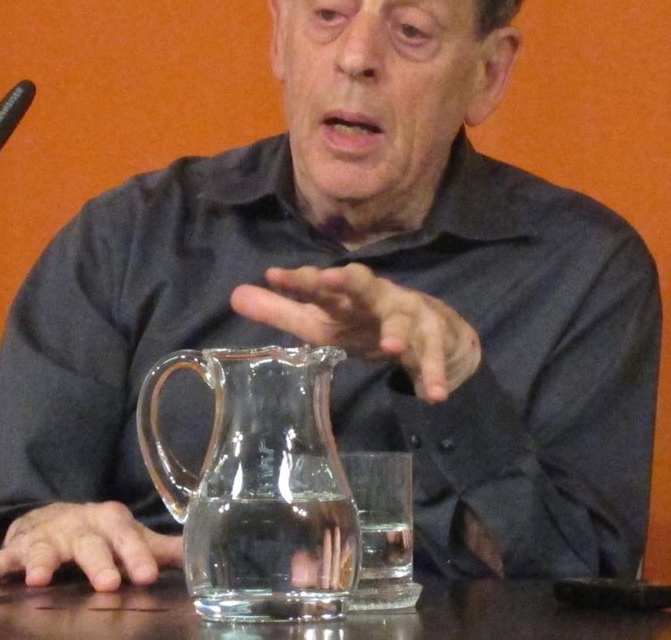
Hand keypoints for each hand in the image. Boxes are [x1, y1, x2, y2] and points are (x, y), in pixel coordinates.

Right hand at [0, 502, 182, 590]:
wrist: (55, 517)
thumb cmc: (103, 534)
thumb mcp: (131, 538)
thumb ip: (161, 550)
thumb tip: (200, 556)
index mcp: (111, 521)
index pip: (128, 536)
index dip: (137, 555)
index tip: (146, 576)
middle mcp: (80, 525)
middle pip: (91, 544)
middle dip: (98, 563)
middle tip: (107, 584)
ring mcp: (48, 535)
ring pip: (46, 548)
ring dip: (42, 563)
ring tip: (39, 580)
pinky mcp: (20, 546)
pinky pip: (6, 556)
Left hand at [230, 263, 479, 402]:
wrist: (432, 330)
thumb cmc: (364, 323)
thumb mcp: (321, 321)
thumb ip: (282, 310)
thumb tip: (235, 295)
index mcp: (344, 295)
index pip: (318, 283)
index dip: (297, 280)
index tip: (273, 277)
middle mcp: (376, 296)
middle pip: (362, 284)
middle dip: (348, 281)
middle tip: (330, 278)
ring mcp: (409, 314)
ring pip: (403, 320)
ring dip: (399, 332)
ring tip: (392, 348)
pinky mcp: (435, 336)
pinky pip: (435, 355)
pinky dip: (435, 373)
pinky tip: (433, 394)